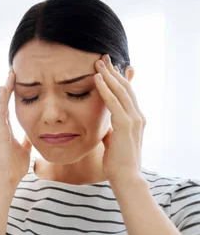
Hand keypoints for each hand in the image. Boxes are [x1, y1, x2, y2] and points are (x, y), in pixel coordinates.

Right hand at [0, 70, 31, 184]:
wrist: (8, 178)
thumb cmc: (14, 166)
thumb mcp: (24, 148)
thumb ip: (26, 139)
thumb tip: (33, 134)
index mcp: (4, 129)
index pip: (6, 106)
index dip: (10, 93)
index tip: (16, 80)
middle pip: (1, 101)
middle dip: (7, 86)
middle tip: (12, 71)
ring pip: (0, 103)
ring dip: (4, 89)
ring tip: (9, 74)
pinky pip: (0, 112)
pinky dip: (1, 99)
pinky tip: (3, 88)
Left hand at [94, 54, 144, 183]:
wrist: (126, 178)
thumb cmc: (117, 163)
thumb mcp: (113, 141)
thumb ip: (111, 130)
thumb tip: (104, 126)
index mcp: (135, 119)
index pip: (127, 94)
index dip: (118, 79)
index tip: (109, 66)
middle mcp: (138, 116)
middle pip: (125, 87)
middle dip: (113, 71)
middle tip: (102, 57)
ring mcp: (134, 120)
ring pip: (120, 91)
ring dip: (108, 75)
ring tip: (98, 62)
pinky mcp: (125, 125)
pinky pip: (113, 102)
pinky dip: (104, 88)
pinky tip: (96, 78)